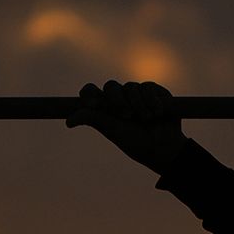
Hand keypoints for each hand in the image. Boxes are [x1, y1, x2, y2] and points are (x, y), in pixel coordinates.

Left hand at [66, 80, 186, 176]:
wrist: (165, 148)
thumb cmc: (137, 143)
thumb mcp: (112, 131)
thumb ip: (93, 119)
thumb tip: (68, 121)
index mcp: (106, 108)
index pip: (90, 92)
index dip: (90, 94)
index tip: (95, 104)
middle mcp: (120, 99)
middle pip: (110, 86)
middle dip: (116, 99)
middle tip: (126, 115)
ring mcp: (137, 95)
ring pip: (130, 87)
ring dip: (138, 104)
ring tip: (147, 119)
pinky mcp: (155, 92)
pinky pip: (148, 87)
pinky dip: (151, 100)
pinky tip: (157, 113)